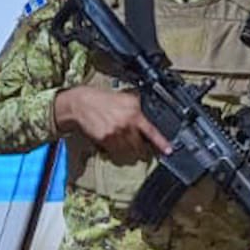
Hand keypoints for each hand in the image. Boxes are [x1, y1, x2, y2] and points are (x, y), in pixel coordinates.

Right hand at [54, 85, 170, 162]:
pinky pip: (115, 151)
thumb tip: (147, 117)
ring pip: (128, 150)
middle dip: (140, 148)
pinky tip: (112, 143)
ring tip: (123, 144)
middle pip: (140, 145)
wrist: (81, 103)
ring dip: (128, 150)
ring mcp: (116, 133)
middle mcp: (126, 123)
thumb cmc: (101, 100)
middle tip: (138, 147)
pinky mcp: (105, 140)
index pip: (151, 131)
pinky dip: (115, 150)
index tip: (168, 151)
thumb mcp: (124, 97)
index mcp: (134, 112)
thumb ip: (137, 107)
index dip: (161, 143)